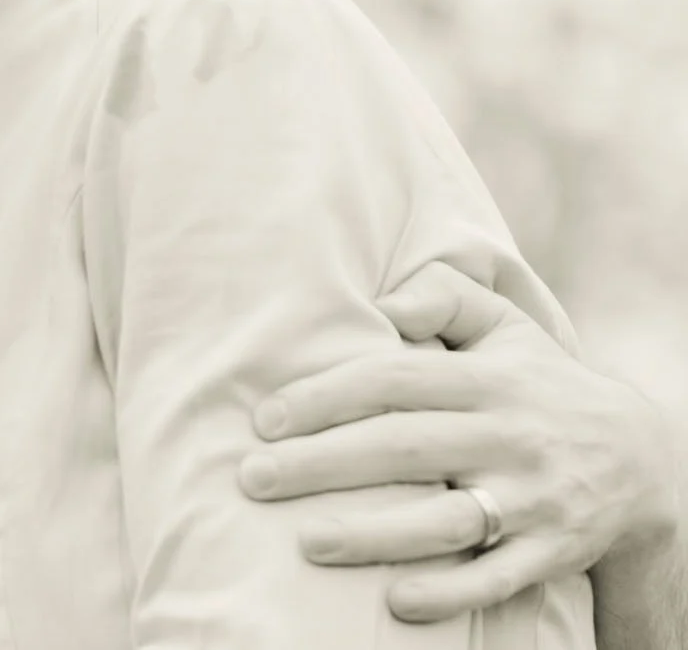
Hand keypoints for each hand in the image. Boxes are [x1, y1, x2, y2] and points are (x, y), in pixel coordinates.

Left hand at [242, 262, 680, 621]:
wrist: (644, 459)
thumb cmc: (540, 384)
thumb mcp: (507, 326)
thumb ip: (446, 297)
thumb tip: (384, 300)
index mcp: (487, 379)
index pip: (393, 380)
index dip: (325, 396)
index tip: (265, 420)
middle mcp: (508, 436)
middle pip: (403, 448)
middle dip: (322, 464)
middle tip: (253, 478)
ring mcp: (532, 499)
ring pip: (445, 520)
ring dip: (373, 535)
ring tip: (306, 542)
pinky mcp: (552, 552)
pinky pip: (497, 578)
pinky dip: (449, 593)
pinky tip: (395, 600)